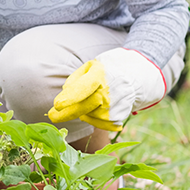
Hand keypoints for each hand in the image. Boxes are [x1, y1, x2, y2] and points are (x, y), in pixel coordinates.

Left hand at [47, 48, 165, 131]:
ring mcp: (116, 107)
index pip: (84, 87)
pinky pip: (98, 124)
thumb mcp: (91, 66)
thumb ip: (76, 79)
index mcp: (101, 75)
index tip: (57, 104)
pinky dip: (92, 118)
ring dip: (82, 112)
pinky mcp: (119, 118)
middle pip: (84, 106)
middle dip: (66, 113)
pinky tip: (96, 108)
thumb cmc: (108, 70)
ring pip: (88, 116)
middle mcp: (110, 92)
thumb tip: (64, 93)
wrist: (138, 77)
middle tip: (52, 116)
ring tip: (88, 100)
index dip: (71, 97)